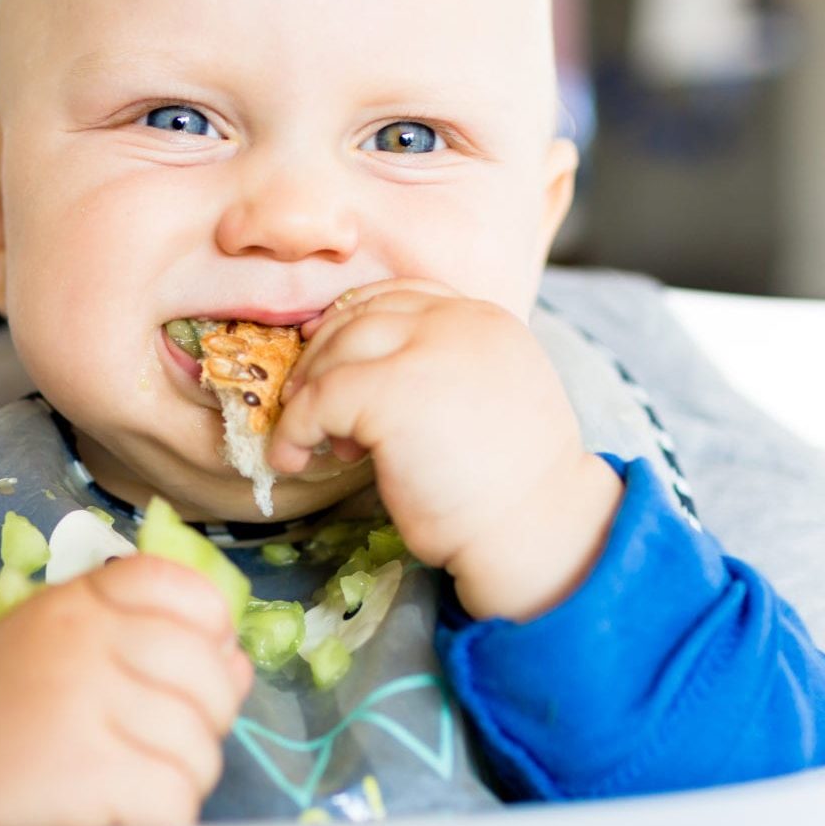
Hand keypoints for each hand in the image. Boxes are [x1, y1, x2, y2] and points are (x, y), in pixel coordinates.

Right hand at [0, 555, 252, 825]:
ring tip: (131, 782)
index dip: (212, 634)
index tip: (189, 668)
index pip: (188, 590)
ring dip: (179, 779)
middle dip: (207, 721)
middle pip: (211, 676)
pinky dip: (160, 820)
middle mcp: (88, 641)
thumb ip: (147, 635)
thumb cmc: (7, 704)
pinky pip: (172, 798)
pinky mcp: (85, 772)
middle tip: (163, 743)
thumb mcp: (65, 640)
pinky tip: (123, 815)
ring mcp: (87, 703)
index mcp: (84, 601)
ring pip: (198, 747)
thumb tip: (238, 662)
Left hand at [267, 279, 625, 621]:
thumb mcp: (487, 400)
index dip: (355, 319)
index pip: (404, 295)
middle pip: (363, 316)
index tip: (327, 350)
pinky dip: (294, 428)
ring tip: (308, 438)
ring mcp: (425, 352)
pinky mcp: (391, 392)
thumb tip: (364, 376)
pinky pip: (320, 399)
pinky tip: (291, 457)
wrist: (532, 530)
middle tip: (305, 399)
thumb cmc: (509, 486)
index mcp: (487, 321)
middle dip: (323, 356)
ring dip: (308, 393)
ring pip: (337, 351)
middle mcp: (458, 322)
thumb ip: (442, 371)